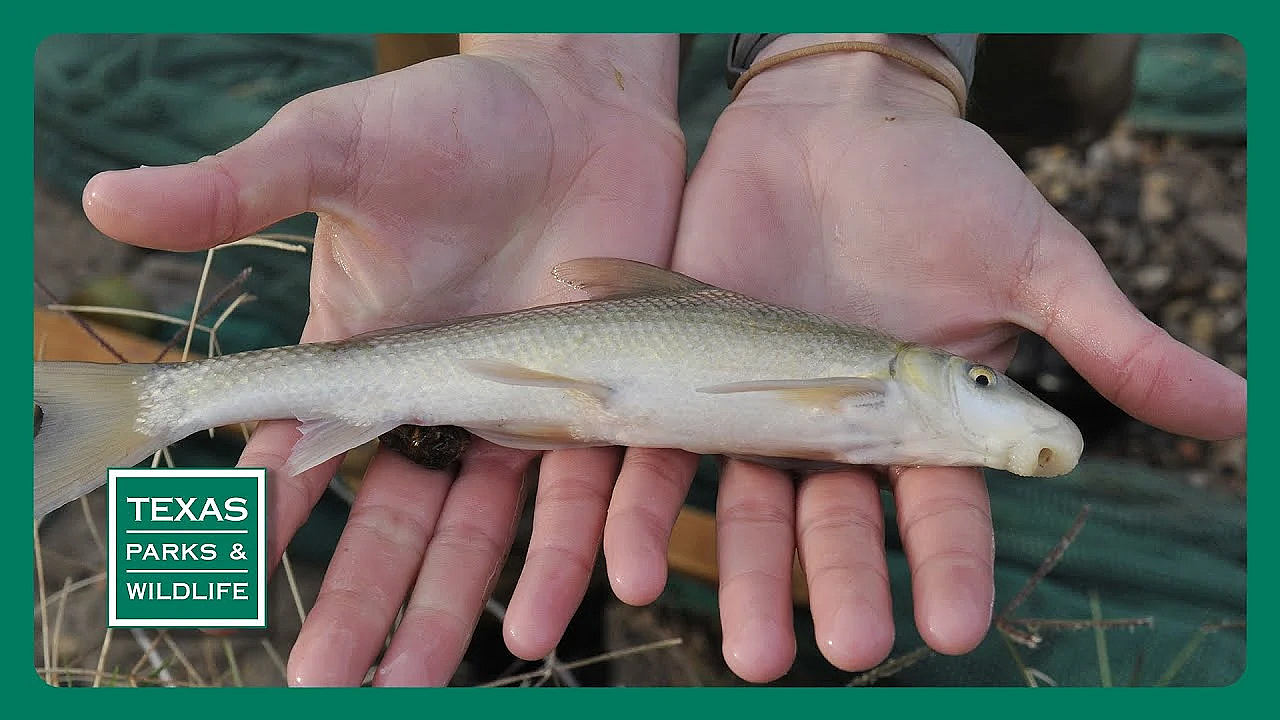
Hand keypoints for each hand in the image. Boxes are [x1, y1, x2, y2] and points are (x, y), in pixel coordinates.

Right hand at [82, 34, 687, 685]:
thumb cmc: (451, 117)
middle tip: (325, 679)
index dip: (277, 509)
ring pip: (488, 525)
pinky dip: (577, 547)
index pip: (310, 445)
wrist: (578, 100)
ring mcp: (524, 401)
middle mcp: (444, 393)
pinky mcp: (603, 395)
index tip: (243, 573)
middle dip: (361, 598)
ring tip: (420, 677)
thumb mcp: (338, 147)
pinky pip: (588, 487)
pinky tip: (556, 610)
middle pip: (397, 515)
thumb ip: (239, 187)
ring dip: (456, 604)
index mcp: (370, 346)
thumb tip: (103, 200)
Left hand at [672, 33, 1245, 681]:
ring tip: (746, 648)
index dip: (950, 564)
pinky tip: (628, 561)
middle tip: (841, 651)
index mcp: (924, 420)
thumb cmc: (946, 187)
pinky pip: (658, 447)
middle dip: (840, 588)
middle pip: (838, 527)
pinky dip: (641, 503)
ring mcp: (759, 405)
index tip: (958, 625)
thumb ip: (1111, 340)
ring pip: (749, 506)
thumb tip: (1239, 414)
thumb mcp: (1035, 258)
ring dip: (744, 575)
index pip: (943, 510)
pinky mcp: (684, 373)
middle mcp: (839, 429)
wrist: (834, 119)